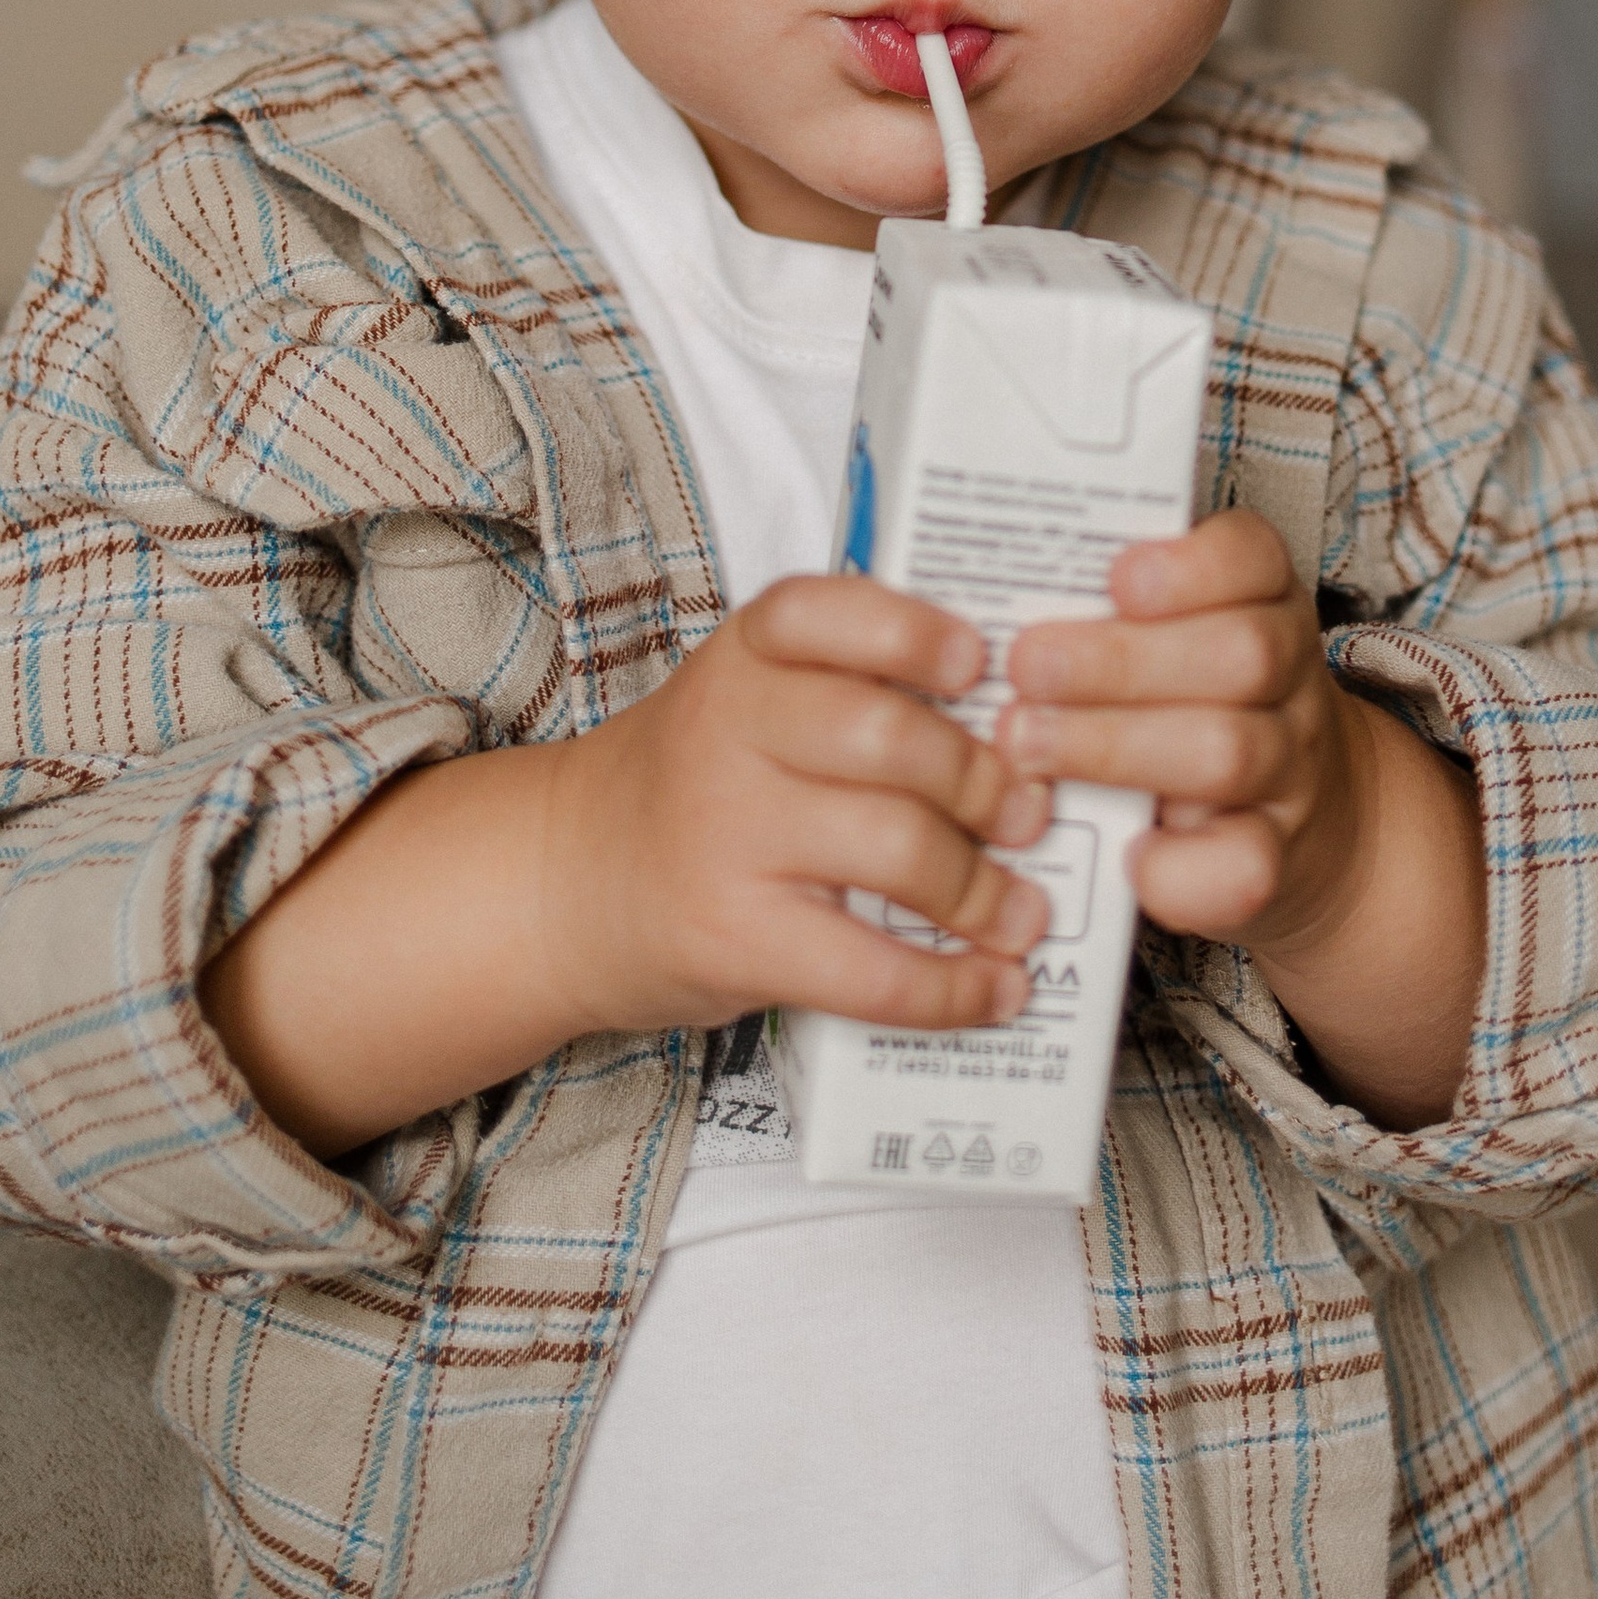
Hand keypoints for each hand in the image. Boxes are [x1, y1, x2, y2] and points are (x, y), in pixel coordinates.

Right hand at [203, 572, 1051, 1158]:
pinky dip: (950, 986)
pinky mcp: (732, 938)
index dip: (913, 633)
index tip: (977, 664)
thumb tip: (1019, 732)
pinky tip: (991, 987)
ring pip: (894, 849)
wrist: (567, 882)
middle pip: (889, 737)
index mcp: (746, 655)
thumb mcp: (751, 700)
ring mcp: (725, 836)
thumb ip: (854, 690)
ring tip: (1021, 911)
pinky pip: (868, 967)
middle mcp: (729, 730)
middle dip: (983, 781)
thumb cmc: (699, 785)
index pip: (827, 612)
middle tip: (1030, 812)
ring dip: (983, 890)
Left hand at [998, 509, 1357, 951]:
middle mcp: (1285, 682)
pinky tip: (1123, 859)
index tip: (1116, 577)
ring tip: (1025, 745)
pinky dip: (1178, 868)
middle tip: (1023, 667)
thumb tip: (978, 600)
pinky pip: (1243, 867)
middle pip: (1239, 655)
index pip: (1252, 558)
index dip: (1191, 566)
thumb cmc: (1187, 704)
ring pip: (1230, 752)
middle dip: (1118, 661)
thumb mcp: (1165, 635)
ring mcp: (1288, 774)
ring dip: (1116, 748)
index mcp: (1258, 603)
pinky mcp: (1274, 861)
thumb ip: (1096, 610)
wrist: (1296, 823)